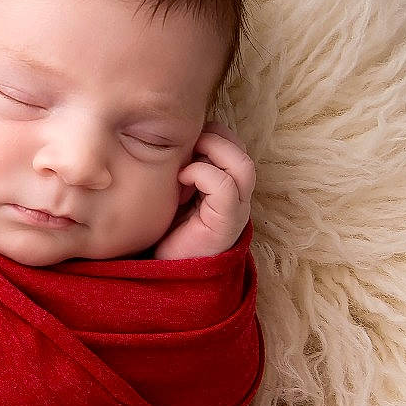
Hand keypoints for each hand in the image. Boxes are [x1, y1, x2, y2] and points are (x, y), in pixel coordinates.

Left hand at [152, 121, 255, 260]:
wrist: (162, 271)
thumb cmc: (165, 230)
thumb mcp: (174, 191)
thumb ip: (182, 168)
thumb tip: (169, 137)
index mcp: (227, 187)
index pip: (235, 146)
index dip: (214, 134)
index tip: (187, 140)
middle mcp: (238, 197)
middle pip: (242, 151)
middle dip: (216, 137)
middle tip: (188, 143)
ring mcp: (236, 211)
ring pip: (242, 165)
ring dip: (213, 151)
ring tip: (187, 159)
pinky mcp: (226, 223)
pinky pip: (224, 186)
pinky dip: (203, 173)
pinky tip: (182, 179)